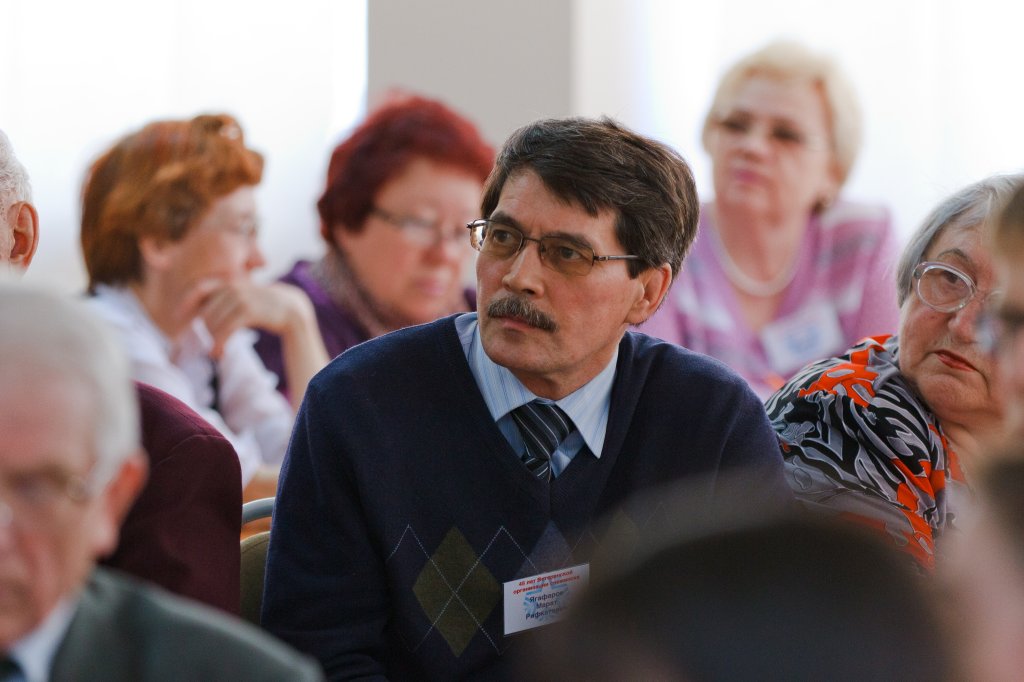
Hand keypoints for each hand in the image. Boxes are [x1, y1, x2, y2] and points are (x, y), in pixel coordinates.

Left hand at [187, 280, 314, 357]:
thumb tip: (203, 314)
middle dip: (205, 330)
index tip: (178, 317)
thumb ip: (226, 300)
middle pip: (206, 312)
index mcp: (230, 282)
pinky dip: (219, 343)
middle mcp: (233, 287)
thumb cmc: (266, 306)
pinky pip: (226, 329)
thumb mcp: (245, 297)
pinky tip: (220, 353)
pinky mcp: (249, 311)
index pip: (200, 288)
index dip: (186, 302)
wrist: (292, 308)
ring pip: (213, 323)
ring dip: (212, 341)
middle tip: (208, 344)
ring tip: (215, 353)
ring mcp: (241, 298)